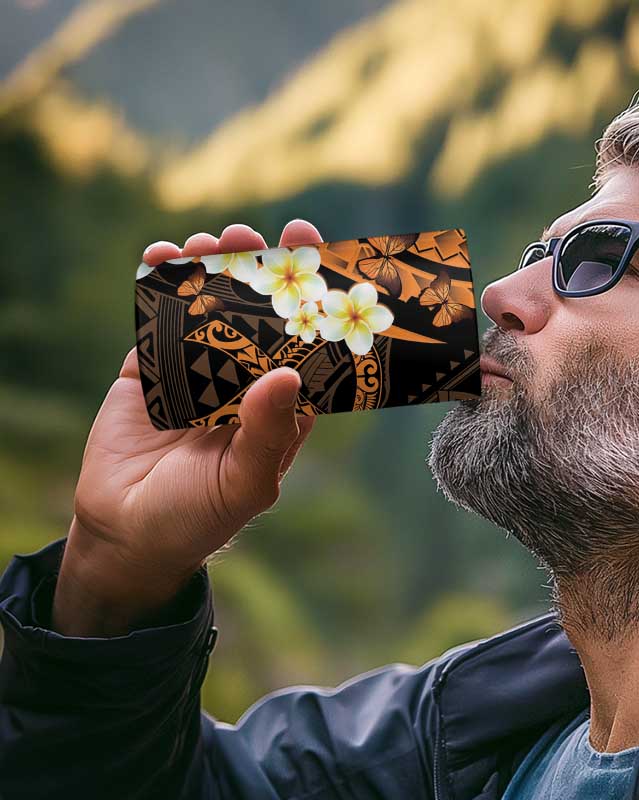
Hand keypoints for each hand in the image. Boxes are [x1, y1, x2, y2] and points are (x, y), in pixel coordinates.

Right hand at [53, 220, 322, 634]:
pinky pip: (158, 319)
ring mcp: (196, 371)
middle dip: (262, 273)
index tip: (322, 260)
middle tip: (260, 236)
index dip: (316, 305)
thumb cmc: (199, 517)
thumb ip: (268, 432)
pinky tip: (163, 256)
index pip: (307, 347)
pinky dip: (159, 284)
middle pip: (261, 316)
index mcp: (281, 408)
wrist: (127, 533)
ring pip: (210, 307)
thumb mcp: (244, 483)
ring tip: (212, 240)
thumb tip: (287, 374)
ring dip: (213, 269)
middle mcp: (244, 382)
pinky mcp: (150, 368)